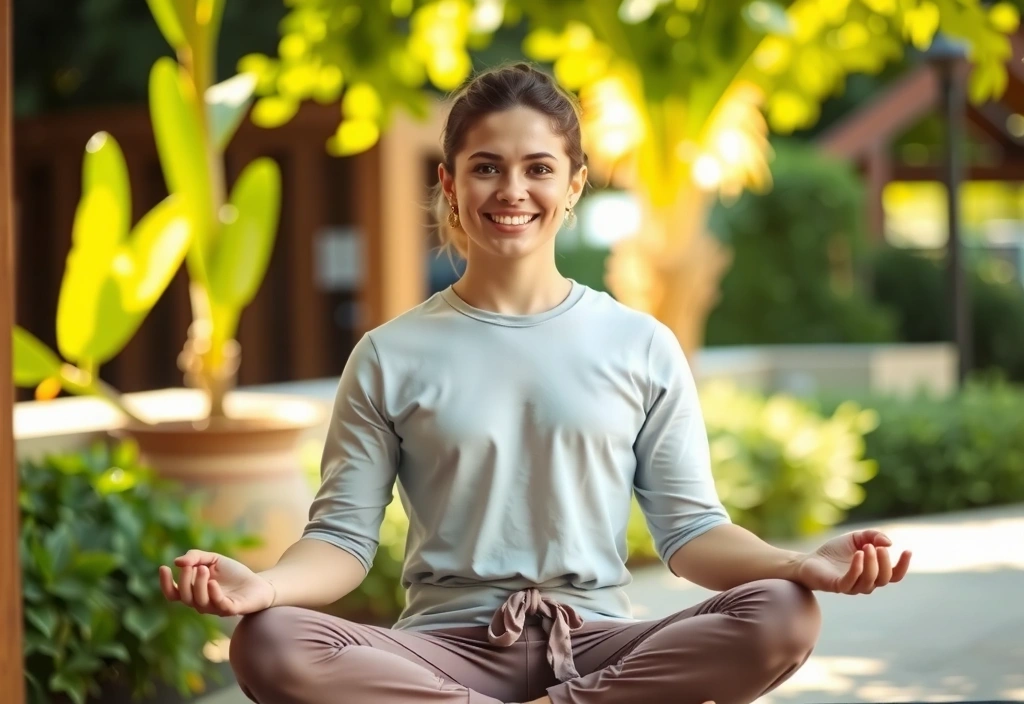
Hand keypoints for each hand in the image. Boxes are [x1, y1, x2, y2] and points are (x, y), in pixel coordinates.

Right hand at [159, 550, 275, 615]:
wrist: (259, 583)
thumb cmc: (233, 573)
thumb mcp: (213, 559)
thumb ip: (196, 557)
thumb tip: (178, 561)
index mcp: (195, 593)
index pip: (173, 594)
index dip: (166, 583)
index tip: (163, 567)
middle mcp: (202, 603)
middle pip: (186, 597)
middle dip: (185, 580)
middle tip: (192, 565)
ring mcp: (216, 608)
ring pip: (200, 602)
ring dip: (199, 584)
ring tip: (204, 568)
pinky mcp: (232, 609)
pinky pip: (220, 605)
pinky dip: (214, 594)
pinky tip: (213, 582)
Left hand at [794, 530, 910, 593]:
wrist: (809, 559)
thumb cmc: (835, 551)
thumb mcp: (856, 538)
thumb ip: (872, 536)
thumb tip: (889, 543)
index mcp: (873, 573)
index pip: (895, 576)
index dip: (903, 566)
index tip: (907, 550)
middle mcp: (865, 582)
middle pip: (884, 579)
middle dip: (884, 562)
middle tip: (877, 547)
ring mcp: (852, 586)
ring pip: (870, 581)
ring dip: (871, 564)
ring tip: (867, 548)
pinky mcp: (837, 586)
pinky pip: (851, 581)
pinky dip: (857, 568)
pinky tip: (858, 554)